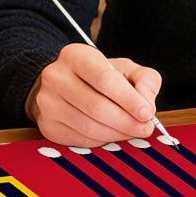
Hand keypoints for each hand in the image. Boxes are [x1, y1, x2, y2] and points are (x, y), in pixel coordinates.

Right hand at [26, 42, 160, 146]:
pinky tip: (111, 133)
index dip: (129, 100)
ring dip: (117, 134)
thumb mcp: (125, 68)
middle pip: (97, 106)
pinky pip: (81, 139)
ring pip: (89, 127)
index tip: (147, 113)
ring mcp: (48, 102)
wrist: (63, 85)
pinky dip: (102, 140)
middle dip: (126, 122)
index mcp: (75, 56)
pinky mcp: (48, 125)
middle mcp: (56, 77)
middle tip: (144, 128)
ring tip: (131, 131)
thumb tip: (147, 104)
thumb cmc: (99, 76)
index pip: (105, 80)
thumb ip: (145, 80)